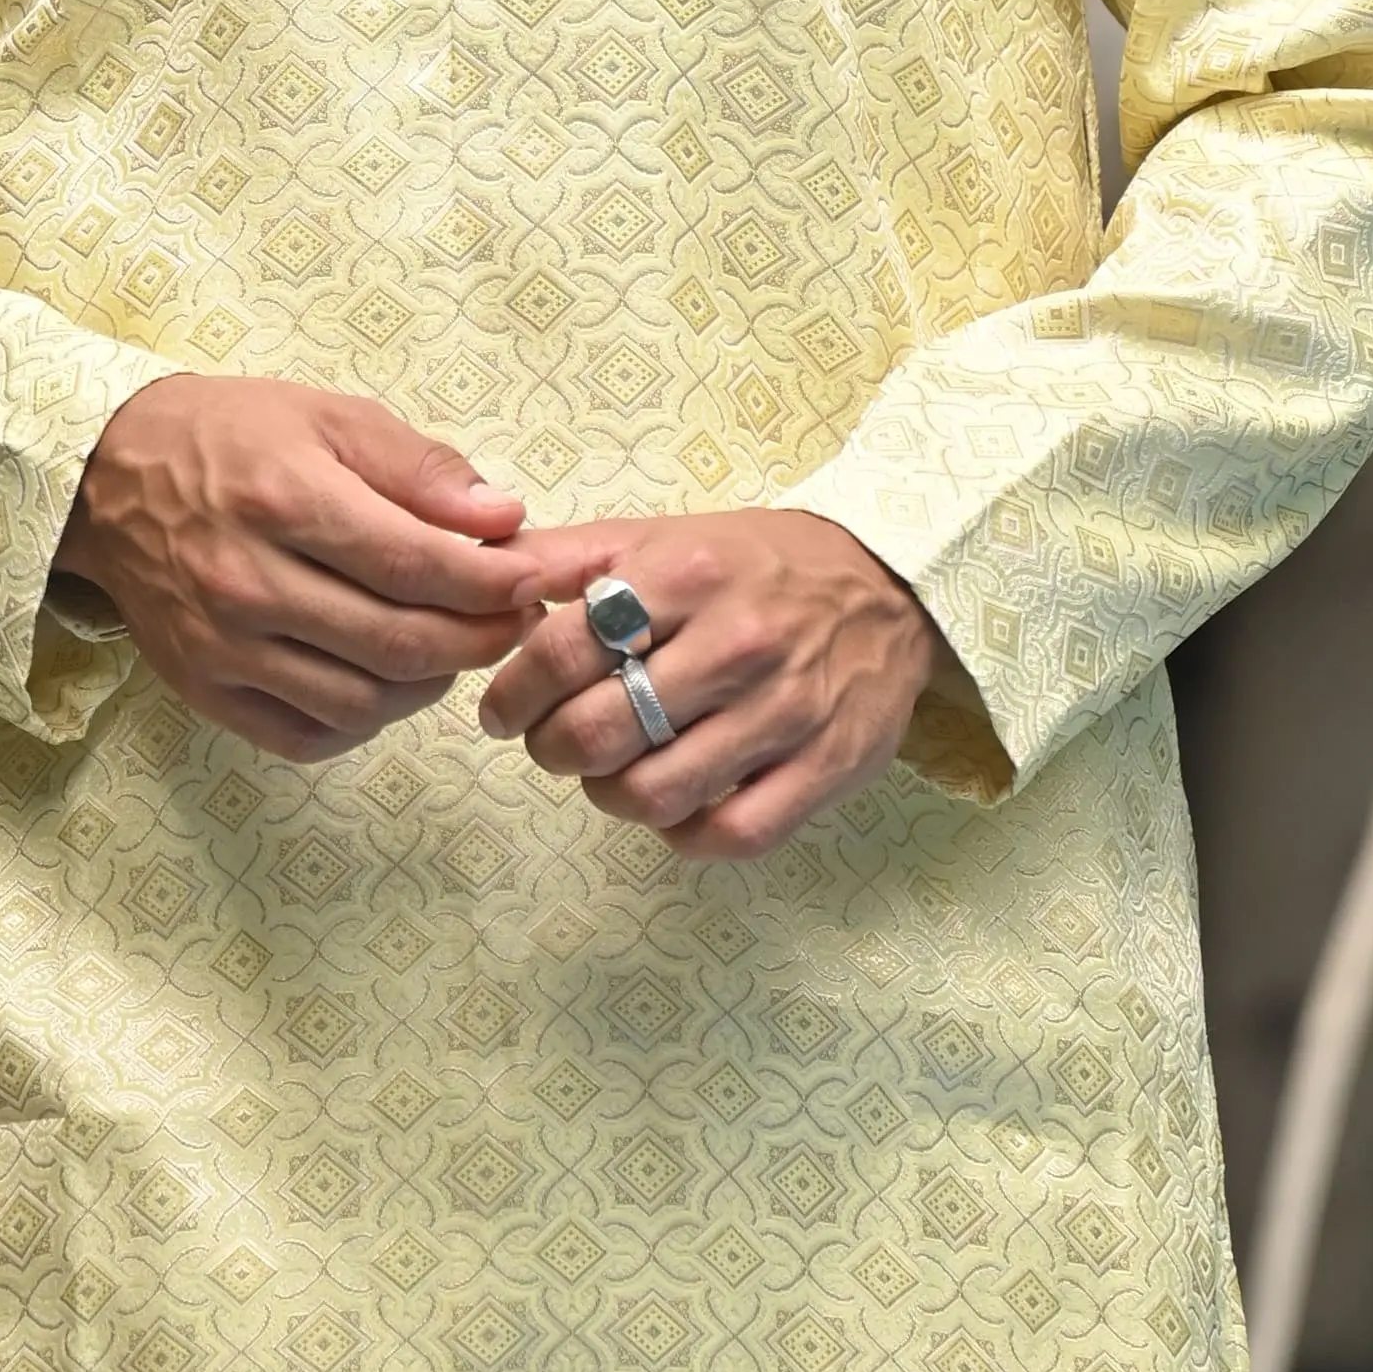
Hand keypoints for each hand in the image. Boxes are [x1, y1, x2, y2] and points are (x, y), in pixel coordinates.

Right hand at [57, 374, 531, 762]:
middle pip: (397, 642)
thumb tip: (503, 519)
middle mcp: (247, 583)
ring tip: (451, 643)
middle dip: (479, 639)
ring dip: (428, 683)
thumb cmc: (229, 437)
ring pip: (361, 701)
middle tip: (516, 621)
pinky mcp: (205, 691)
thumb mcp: (328, 416)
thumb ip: (420, 468)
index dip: (491, 582)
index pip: (414, 564)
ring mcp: (222, 648)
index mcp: (283, 500)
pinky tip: (386, 679)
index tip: (533, 578)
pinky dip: (366, 719)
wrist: (108, 479)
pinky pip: (308, 735)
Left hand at [476, 506, 949, 857]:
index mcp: (686, 576)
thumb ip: (567, 556)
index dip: (513, 694)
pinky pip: (731, 835)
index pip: (563, 651)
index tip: (503, 711)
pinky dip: (684, 834)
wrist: (889, 583)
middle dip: (552, 750)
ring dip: (610, 795)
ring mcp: (787, 712)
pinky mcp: (828, 767)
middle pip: (602, 733)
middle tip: (552, 744)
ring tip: (611, 773)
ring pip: (657, 794)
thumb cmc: (756, 565)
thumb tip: (482, 575)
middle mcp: (738, 644)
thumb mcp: (663, 536)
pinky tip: (674, 806)